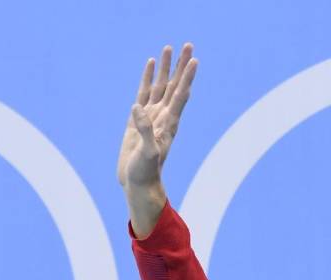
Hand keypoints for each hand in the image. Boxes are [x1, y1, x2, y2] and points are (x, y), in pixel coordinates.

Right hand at [117, 43, 197, 235]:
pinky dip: (148, 78)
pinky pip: (145, 93)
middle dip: (180, 65)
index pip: (180, 95)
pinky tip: (150, 66)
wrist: (138, 183)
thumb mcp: (146, 154)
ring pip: (160, 86)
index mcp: (169, 123)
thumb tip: (136, 107)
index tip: (194, 60)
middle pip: (174, 84)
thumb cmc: (145, 172)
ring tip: (169, 48)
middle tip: (187, 45)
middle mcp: (164, 116)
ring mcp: (152, 116)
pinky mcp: (139, 119)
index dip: (187, 77)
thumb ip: (144, 131)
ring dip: (165, 68)